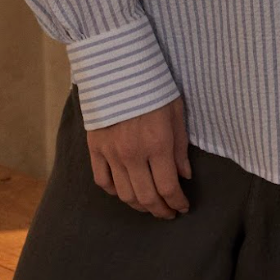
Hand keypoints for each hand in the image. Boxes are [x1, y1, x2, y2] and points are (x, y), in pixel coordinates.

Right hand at [86, 95, 191, 218]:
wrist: (119, 66)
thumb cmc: (153, 86)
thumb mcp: (176, 111)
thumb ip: (180, 146)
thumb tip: (184, 175)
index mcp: (157, 144)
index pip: (168, 188)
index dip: (177, 202)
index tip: (183, 207)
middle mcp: (133, 154)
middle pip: (147, 197)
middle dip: (160, 210)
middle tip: (168, 213)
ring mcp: (111, 152)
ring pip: (124, 194)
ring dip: (139, 205)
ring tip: (149, 205)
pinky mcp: (95, 147)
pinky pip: (102, 180)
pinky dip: (114, 191)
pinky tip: (124, 190)